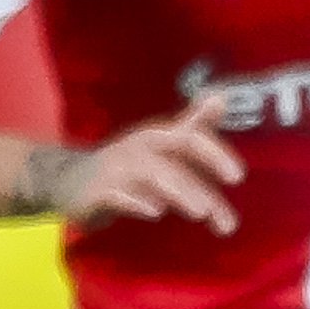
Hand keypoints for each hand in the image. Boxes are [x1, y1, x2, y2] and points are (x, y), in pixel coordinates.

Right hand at [49, 110, 245, 233]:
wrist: (70, 180)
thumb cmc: (131, 162)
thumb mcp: (163, 143)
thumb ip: (195, 125)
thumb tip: (222, 95)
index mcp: (159, 139)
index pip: (191, 139)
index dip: (215, 155)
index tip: (239, 178)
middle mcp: (140, 150)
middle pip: (173, 165)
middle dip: (197, 186)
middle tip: (218, 209)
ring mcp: (117, 170)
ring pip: (151, 179)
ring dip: (178, 193)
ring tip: (201, 212)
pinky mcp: (96, 192)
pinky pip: (116, 195)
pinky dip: (135, 202)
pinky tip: (155, 213)